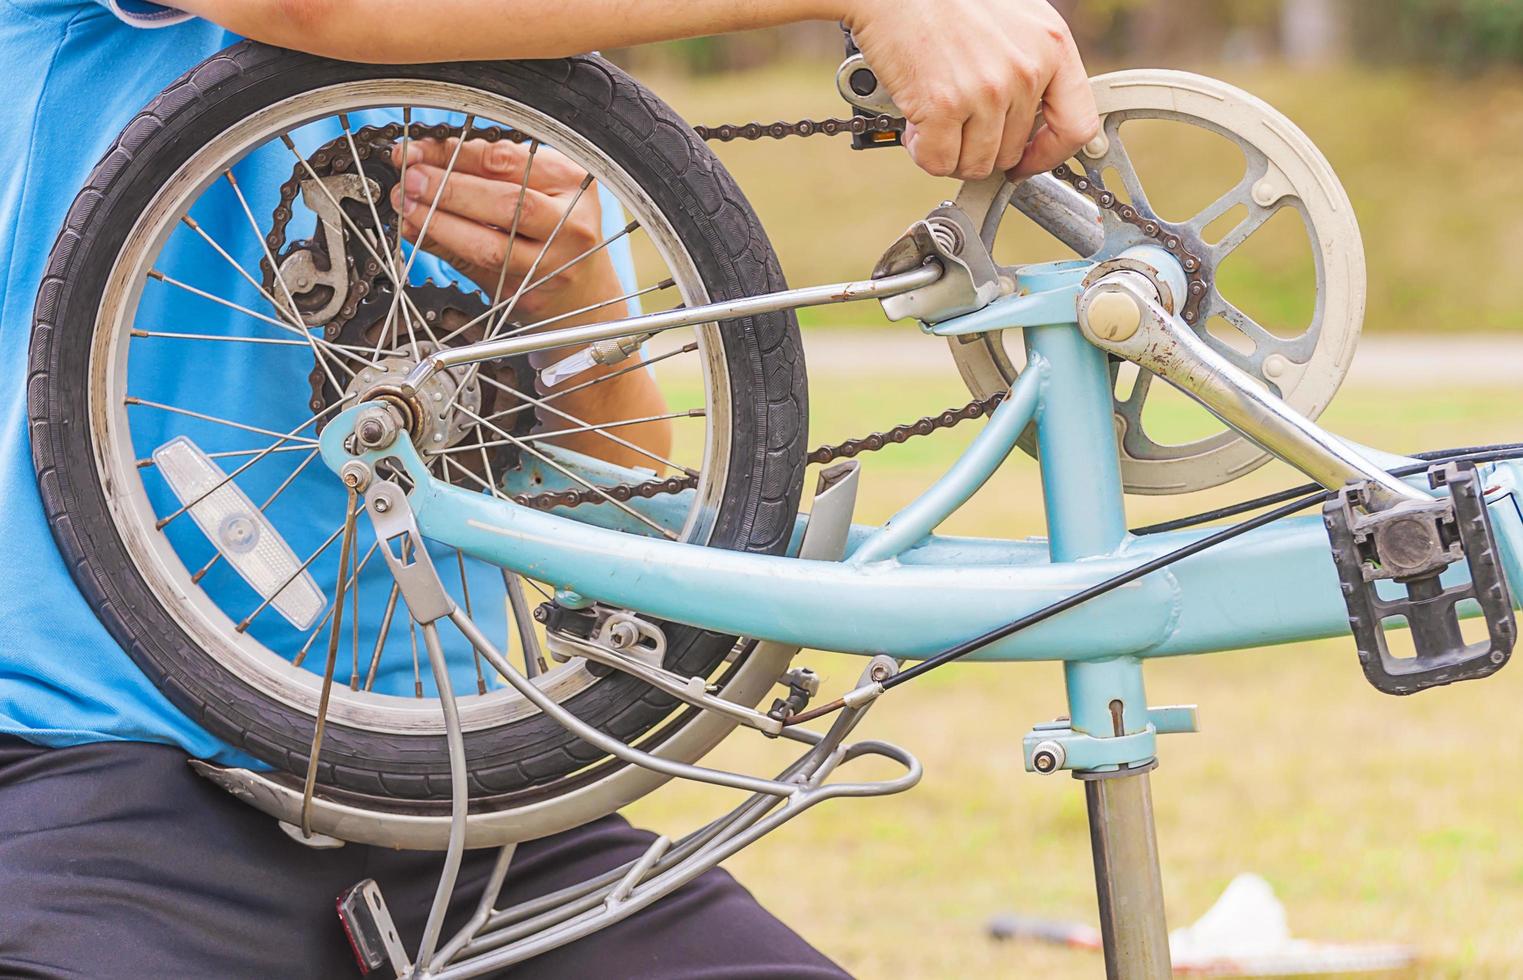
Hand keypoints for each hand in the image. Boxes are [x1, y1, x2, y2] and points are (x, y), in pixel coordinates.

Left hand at [388, 137, 671, 466]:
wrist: (584, 294)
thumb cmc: (556, 230)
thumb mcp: (539, 187)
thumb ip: (488, 173)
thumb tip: (421, 161)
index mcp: (574, 183)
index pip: (507, 160)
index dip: (456, 153)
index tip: (417, 150)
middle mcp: (570, 225)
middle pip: (506, 203)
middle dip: (448, 188)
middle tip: (409, 178)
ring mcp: (552, 265)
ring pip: (492, 245)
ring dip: (440, 223)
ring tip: (407, 206)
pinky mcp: (528, 295)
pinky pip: (478, 271)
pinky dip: (444, 249)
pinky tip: (418, 234)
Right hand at [843, 0, 1098, 180]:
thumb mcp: (1014, 20)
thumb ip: (1030, 64)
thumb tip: (1026, 119)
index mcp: (1051, 45)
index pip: (1076, 125)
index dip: (1049, 155)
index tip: (1028, 161)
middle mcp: (1024, 70)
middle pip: (1011, 152)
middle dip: (980, 149)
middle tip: (958, 128)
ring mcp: (985, 91)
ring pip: (975, 163)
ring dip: (950, 153)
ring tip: (934, 120)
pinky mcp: (943, 106)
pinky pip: (939, 160)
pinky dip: (922, 151)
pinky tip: (916, 122)